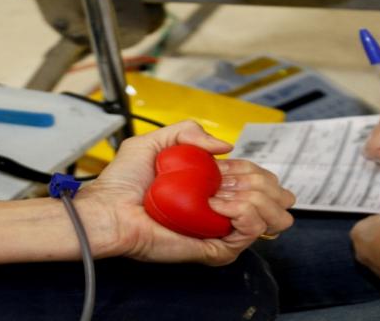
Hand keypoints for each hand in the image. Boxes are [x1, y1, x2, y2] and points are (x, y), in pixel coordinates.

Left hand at [78, 120, 294, 265]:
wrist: (110, 209)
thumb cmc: (122, 182)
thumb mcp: (154, 141)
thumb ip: (188, 131)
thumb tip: (225, 146)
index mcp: (208, 188)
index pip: (253, 181)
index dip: (255, 171)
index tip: (235, 166)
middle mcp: (217, 211)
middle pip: (269, 199)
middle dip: (266, 185)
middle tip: (234, 180)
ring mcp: (218, 231)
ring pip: (269, 219)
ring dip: (258, 199)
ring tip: (225, 195)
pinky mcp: (214, 249)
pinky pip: (248, 235)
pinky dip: (248, 216)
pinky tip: (225, 206)